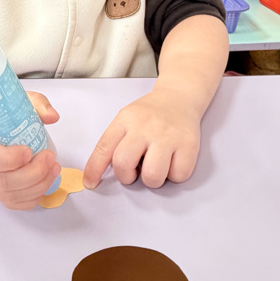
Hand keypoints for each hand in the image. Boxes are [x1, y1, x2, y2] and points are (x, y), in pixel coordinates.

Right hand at [0, 91, 60, 209]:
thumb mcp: (12, 101)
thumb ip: (35, 104)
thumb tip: (53, 117)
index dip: (7, 158)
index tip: (28, 150)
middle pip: (1, 182)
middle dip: (33, 173)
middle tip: (50, 157)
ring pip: (10, 195)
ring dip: (38, 185)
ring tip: (54, 168)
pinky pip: (13, 203)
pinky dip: (33, 197)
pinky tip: (45, 182)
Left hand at [82, 91, 199, 189]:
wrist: (179, 97)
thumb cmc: (150, 114)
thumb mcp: (126, 119)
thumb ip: (114, 142)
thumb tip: (98, 173)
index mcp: (126, 120)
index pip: (104, 147)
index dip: (94, 169)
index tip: (90, 183)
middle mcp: (145, 127)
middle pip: (124, 163)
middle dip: (126, 176)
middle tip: (134, 171)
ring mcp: (168, 136)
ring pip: (152, 176)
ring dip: (152, 179)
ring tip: (155, 166)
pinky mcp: (189, 144)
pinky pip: (178, 176)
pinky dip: (174, 175)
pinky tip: (172, 161)